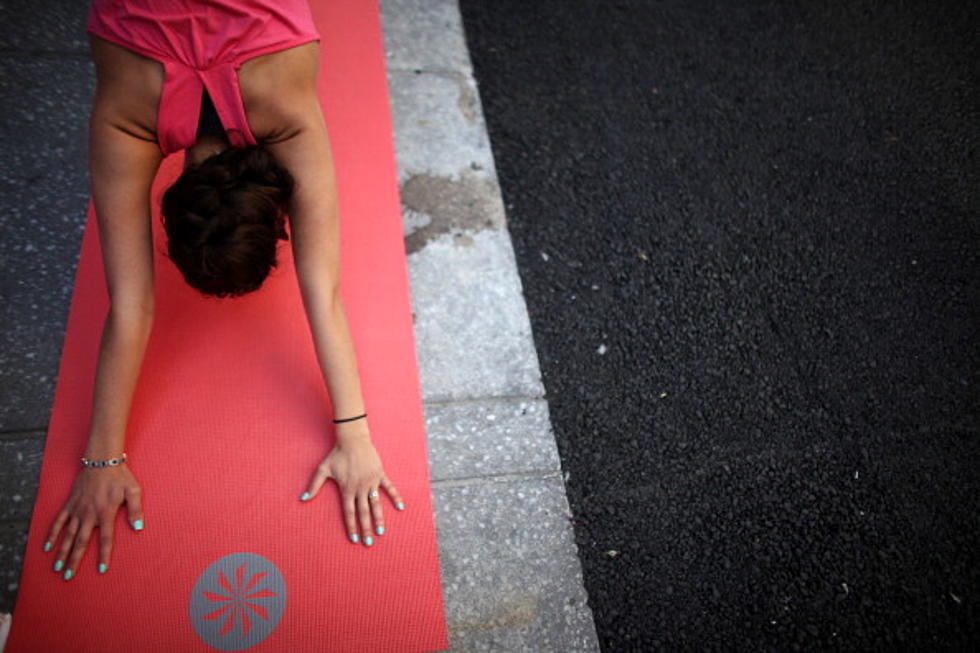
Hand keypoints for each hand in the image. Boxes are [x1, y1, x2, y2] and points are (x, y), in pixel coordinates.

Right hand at [42, 463, 143, 579]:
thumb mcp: (133, 491)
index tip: (101, 569)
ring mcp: (77, 510)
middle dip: (74, 561)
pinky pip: (58, 521)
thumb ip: (136, 509)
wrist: (101, 461)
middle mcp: (89, 514)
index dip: (104, 555)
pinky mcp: (69, 504)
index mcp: (106, 513)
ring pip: (67, 535)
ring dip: (62, 552)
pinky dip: (52, 534)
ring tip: (56, 568)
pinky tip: (47, 547)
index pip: (105, 539)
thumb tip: (139, 527)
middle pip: (80, 542)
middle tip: (68, 577)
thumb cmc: (120, 477)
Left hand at [300, 429, 404, 546]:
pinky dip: (395, 497)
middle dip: (366, 528)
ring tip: (380, 532)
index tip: (354, 539)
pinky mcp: (380, 474)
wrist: (353, 440)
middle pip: (363, 512)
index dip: (351, 527)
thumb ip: (314, 485)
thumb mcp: (323, 469)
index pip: (349, 512)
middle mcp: (360, 488)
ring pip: (376, 504)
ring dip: (379, 519)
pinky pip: (389, 488)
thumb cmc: (337, 454)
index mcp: (347, 489)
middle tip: (368, 543)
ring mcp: (371, 482)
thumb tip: (303, 499)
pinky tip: (400, 507)